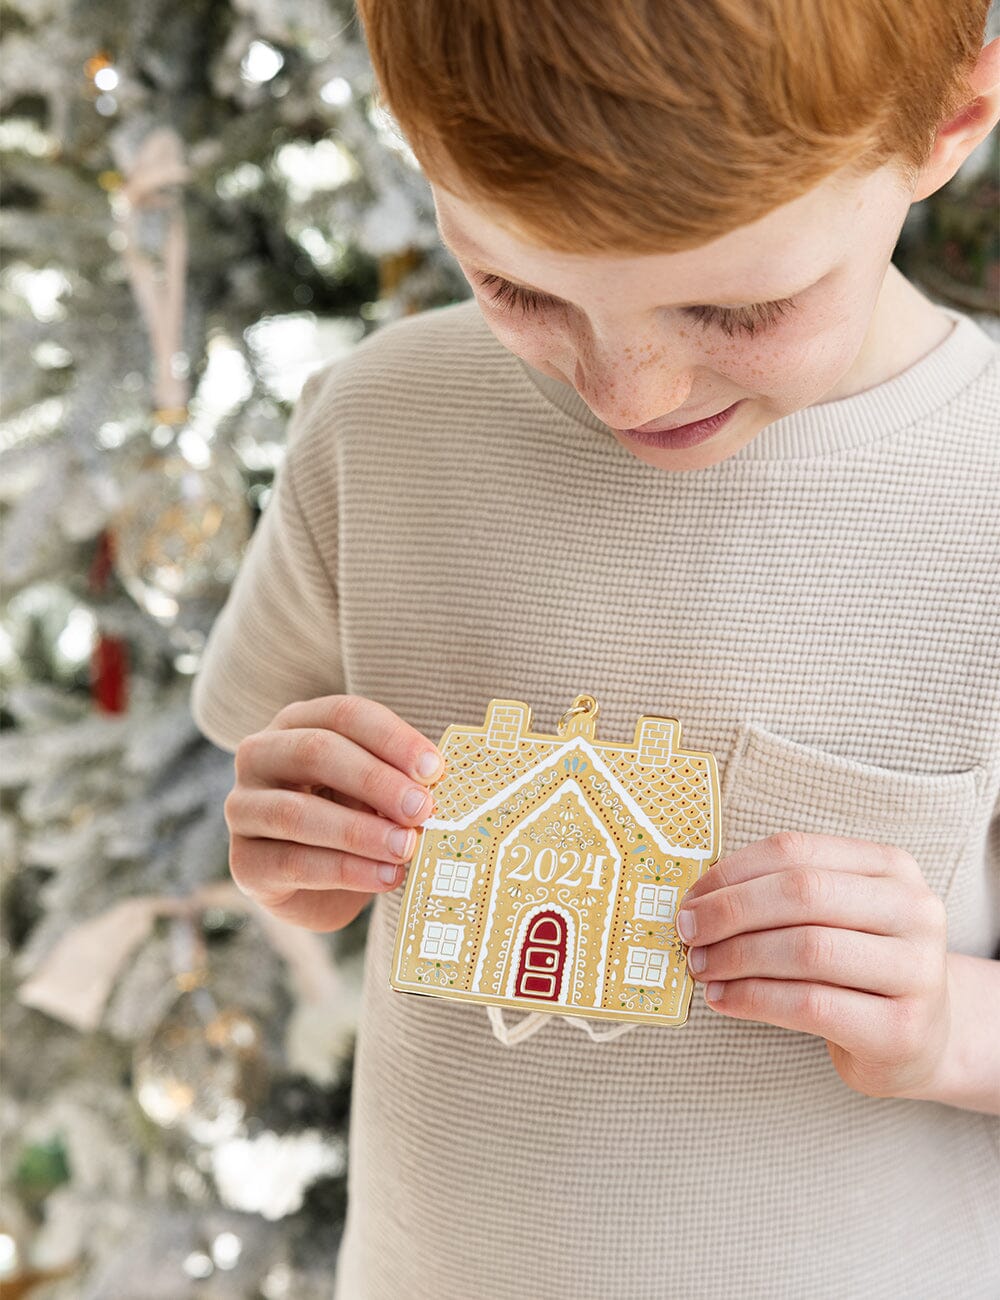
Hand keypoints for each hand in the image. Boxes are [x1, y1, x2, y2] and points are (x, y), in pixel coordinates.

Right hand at [224, 694, 444, 930]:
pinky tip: (385, 876)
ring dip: (360, 832)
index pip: (343, 714)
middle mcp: (260, 756)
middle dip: (376, 780)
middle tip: (421, 809)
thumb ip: (399, 781)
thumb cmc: (352, 818)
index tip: (433, 768)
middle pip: (316, 752)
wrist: (318, 885)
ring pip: (297, 813)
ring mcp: (243, 808)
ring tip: (406, 848)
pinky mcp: (244, 862)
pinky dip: (345, 871)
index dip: (391, 738)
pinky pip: (292, 863)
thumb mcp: (376, 791)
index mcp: (297, 723)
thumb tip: (439, 783)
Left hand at [675, 830, 950, 1100]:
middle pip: (802, 893)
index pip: (796, 851)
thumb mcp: (835, 917)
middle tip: (687, 932)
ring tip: (701, 967)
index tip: (690, 897)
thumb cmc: (858, 967)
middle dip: (730, 912)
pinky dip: (753, 999)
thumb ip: (780, 897)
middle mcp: (914, 910)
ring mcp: (917, 970)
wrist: (924, 1038)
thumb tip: (696, 900)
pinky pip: (810, 1004)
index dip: (732, 871)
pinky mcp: (901, 1028)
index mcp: (891, 867)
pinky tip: (724, 1000)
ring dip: (737, 957)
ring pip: (806, 949)